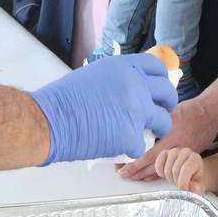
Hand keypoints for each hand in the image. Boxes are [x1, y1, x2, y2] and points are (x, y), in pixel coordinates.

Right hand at [28, 54, 176, 162]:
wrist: (50, 121)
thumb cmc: (62, 100)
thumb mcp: (94, 74)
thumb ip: (117, 78)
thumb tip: (130, 87)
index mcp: (125, 67)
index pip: (157, 68)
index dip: (160, 80)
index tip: (158, 90)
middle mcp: (136, 85)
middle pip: (168, 94)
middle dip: (165, 105)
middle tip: (156, 114)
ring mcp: (137, 111)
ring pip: (163, 122)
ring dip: (155, 130)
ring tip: (142, 134)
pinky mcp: (132, 136)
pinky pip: (142, 146)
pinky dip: (131, 149)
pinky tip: (117, 147)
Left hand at [116, 96, 217, 179]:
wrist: (211, 114)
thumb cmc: (190, 110)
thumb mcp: (170, 111)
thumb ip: (156, 121)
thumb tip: (136, 126)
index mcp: (171, 136)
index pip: (150, 154)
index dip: (135, 163)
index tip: (123, 167)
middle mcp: (176, 148)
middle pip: (154, 166)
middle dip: (137, 171)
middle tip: (123, 174)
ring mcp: (182, 154)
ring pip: (162, 169)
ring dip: (145, 174)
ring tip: (132, 176)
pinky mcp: (187, 156)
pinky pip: (171, 168)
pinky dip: (158, 173)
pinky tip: (149, 175)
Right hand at [153, 147, 204, 192]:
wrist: (192, 171)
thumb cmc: (195, 178)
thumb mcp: (199, 185)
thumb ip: (196, 187)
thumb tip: (190, 188)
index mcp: (195, 158)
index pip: (186, 169)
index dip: (183, 182)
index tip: (183, 189)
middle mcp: (185, 152)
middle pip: (175, 171)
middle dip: (176, 181)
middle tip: (180, 184)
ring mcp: (174, 151)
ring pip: (166, 169)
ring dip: (169, 178)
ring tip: (175, 179)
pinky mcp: (165, 153)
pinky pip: (158, 164)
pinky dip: (159, 172)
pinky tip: (165, 174)